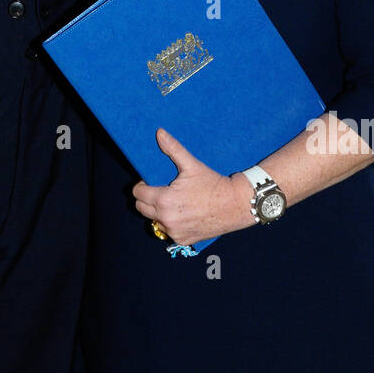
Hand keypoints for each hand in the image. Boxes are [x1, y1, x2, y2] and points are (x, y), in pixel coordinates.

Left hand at [132, 128, 249, 245]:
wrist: (235, 204)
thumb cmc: (213, 183)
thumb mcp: (192, 165)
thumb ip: (173, 149)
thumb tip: (159, 133)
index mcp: (164, 200)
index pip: (138, 194)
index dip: (142, 185)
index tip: (150, 181)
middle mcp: (166, 219)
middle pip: (141, 209)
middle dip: (147, 199)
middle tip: (161, 190)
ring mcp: (175, 232)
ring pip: (154, 221)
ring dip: (158, 213)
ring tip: (172, 202)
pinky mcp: (184, 240)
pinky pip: (168, 232)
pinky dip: (172, 224)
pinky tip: (183, 214)